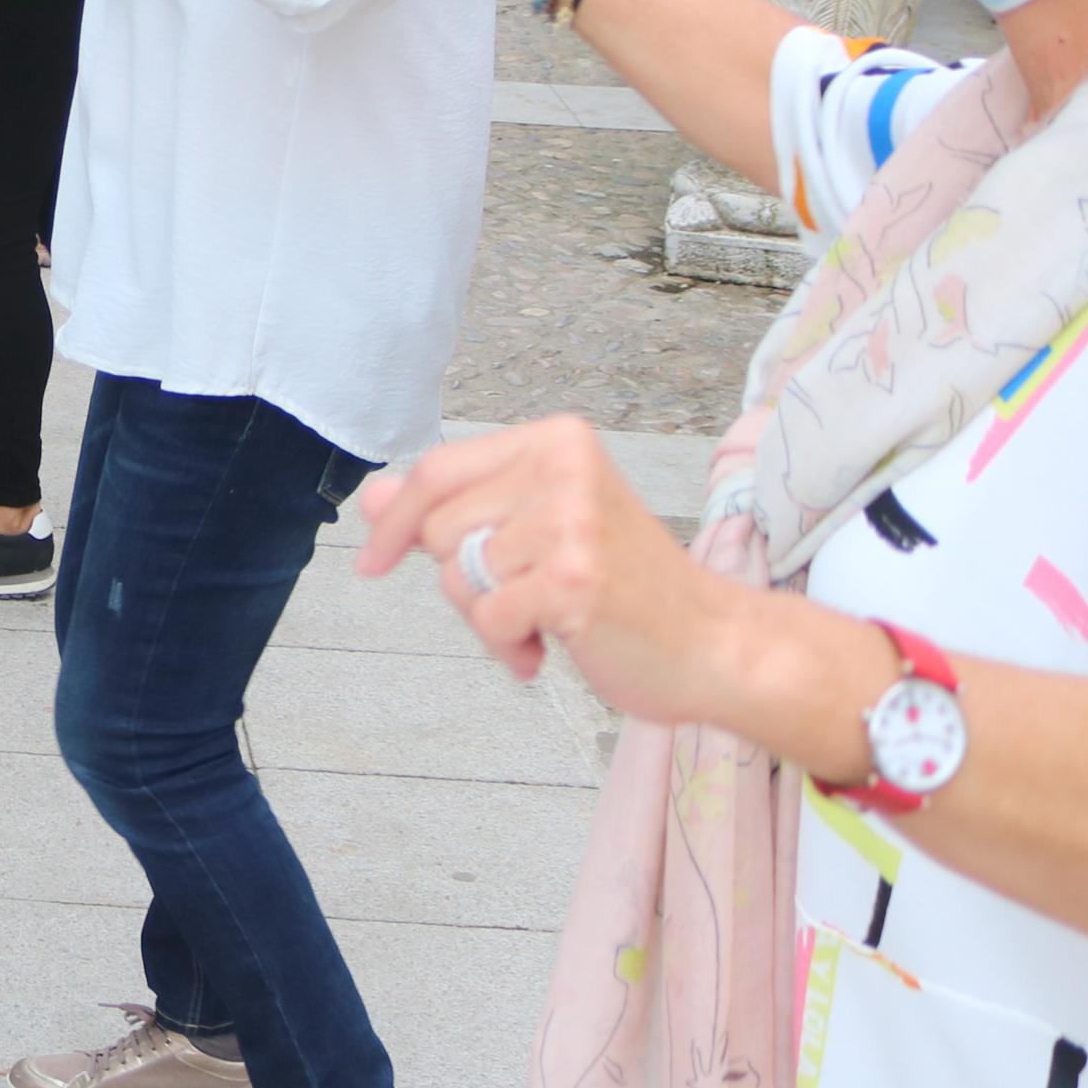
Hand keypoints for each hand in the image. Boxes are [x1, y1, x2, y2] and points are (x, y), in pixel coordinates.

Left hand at [352, 415, 727, 712]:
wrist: (715, 642)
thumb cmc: (627, 587)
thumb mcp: (539, 528)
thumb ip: (460, 508)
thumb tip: (372, 499)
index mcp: (558, 441)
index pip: (439, 470)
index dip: (396, 520)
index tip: (375, 561)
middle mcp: (565, 468)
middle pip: (440, 528)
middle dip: (463, 578)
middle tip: (520, 595)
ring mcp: (571, 523)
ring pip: (459, 577)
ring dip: (490, 617)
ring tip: (543, 620)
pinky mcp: (573, 581)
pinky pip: (488, 619)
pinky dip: (508, 645)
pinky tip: (550, 646)